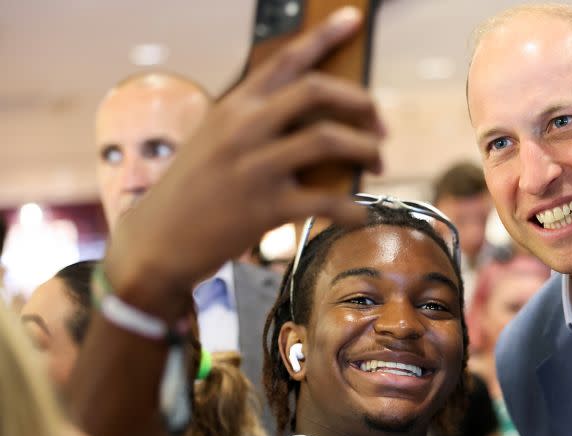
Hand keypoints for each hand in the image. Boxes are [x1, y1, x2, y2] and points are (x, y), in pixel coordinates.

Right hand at [104, 6, 383, 317]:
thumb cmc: (194, 191)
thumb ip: (260, 124)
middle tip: (381, 126)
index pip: (286, 59)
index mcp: (234, 106)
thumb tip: (324, 124)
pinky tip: (358, 215)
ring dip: (365, 149)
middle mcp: (243, 128)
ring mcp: (252, 167)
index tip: (354, 19)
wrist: (155, 241)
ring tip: (378, 163)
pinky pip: (325, 201)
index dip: (325, 36)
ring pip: (327, 139)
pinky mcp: (262, 208)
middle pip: (316, 91)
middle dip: (360, 103)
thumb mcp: (217, 141)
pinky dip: (352, 209)